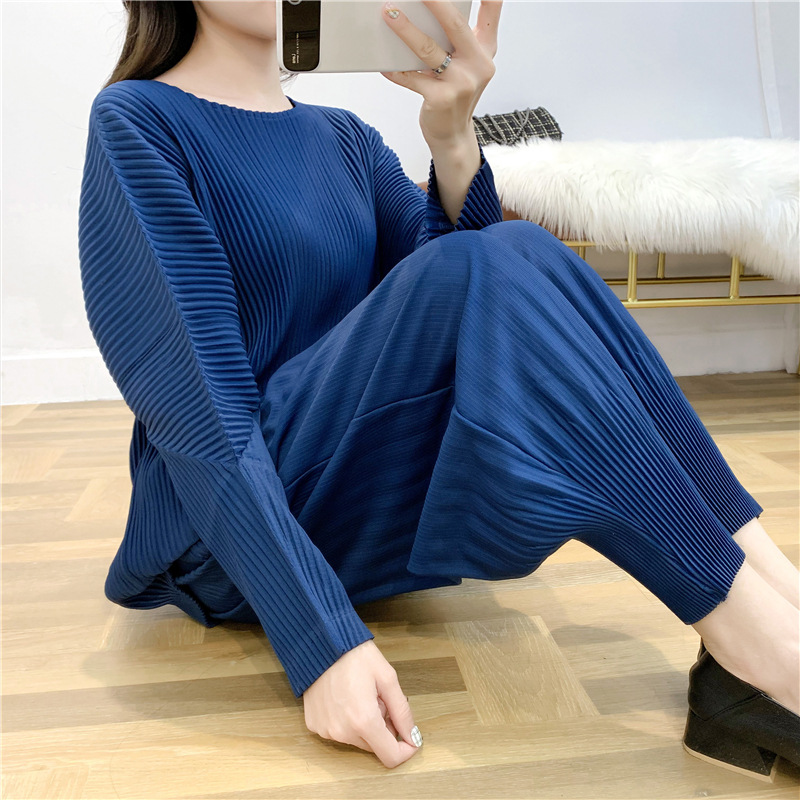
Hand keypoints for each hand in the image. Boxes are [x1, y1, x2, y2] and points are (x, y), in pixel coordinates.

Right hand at [302, 639, 422, 767]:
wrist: (322, 643)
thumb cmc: (354, 656)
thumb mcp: (387, 678)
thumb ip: (402, 711)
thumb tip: (412, 736)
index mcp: (364, 721)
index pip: (390, 757)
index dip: (405, 749)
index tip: (410, 737)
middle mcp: (342, 732)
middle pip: (374, 746)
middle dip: (383, 728)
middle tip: (379, 700)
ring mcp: (326, 730)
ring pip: (357, 739)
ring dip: (364, 724)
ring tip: (360, 695)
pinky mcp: (315, 725)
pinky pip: (338, 731)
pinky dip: (346, 721)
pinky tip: (344, 698)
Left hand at [380, 0, 502, 144]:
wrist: (453, 135)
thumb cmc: (455, 95)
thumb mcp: (465, 64)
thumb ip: (456, 39)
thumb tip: (423, 12)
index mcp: (486, 50)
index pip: (492, 11)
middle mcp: (479, 64)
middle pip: (456, 24)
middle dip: (435, 2)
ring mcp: (461, 83)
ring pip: (428, 50)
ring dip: (406, 29)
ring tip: (389, 13)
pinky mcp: (441, 99)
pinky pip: (411, 77)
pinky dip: (395, 69)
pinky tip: (384, 62)